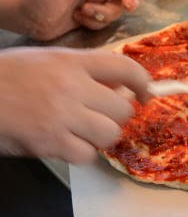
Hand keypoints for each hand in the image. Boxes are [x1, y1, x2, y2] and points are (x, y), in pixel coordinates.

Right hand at [0, 48, 150, 163]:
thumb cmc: (7, 77)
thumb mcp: (46, 61)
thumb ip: (83, 72)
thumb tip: (122, 89)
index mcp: (71, 62)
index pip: (125, 68)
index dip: (143, 83)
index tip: (145, 94)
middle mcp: (71, 86)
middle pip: (123, 109)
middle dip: (114, 116)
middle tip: (97, 116)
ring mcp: (61, 116)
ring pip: (109, 134)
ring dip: (99, 137)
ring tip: (79, 131)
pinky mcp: (50, 142)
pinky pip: (87, 155)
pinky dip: (80, 153)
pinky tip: (63, 143)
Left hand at [12, 0, 163, 40]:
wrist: (24, 15)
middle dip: (131, 0)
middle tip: (129, 7)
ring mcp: (95, 1)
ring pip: (116, 11)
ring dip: (103, 14)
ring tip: (82, 13)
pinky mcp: (91, 17)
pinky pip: (104, 22)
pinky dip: (94, 22)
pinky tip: (77, 18)